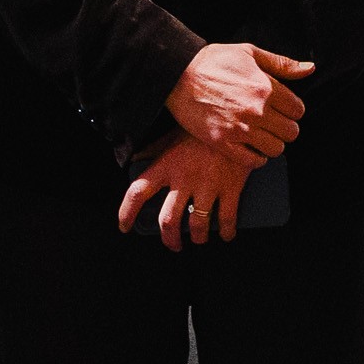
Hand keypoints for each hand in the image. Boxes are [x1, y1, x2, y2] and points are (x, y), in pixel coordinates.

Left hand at [118, 133, 259, 249]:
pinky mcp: (231, 188)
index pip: (138, 192)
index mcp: (167, 165)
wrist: (237, 120)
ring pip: (197, 225)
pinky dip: (226, 232)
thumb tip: (135, 158)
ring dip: (197, 238)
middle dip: (169, 238)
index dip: (127, 213)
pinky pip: (226, 219)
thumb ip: (154, 150)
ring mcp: (208, 185)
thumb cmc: (204, 130)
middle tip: (173, 243)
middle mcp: (184, 178)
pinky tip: (225, 234)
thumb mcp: (174, 136)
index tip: (125, 225)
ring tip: (199, 239)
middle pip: (168, 220)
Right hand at [167, 42, 313, 159]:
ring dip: (272, 143)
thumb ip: (282, 64)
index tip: (283, 108)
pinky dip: (257, 157)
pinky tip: (252, 147)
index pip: (298, 110)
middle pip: (290, 132)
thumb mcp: (249, 53)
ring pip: (276, 149)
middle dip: (285, 128)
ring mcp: (240, 129)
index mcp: (266, 88)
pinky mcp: (223, 142)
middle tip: (274, 123)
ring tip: (263, 135)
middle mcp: (256, 111)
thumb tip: (310, 69)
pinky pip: (253, 161)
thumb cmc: (212, 61)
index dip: (292, 109)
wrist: (176, 74)